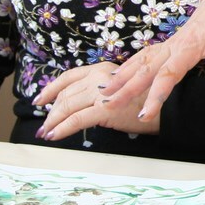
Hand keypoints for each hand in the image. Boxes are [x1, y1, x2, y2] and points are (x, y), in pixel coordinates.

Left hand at [35, 61, 157, 140]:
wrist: (164, 108)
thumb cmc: (144, 100)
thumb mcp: (118, 88)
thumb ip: (99, 90)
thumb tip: (78, 103)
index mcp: (101, 69)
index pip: (68, 77)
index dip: (51, 89)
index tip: (40, 100)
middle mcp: (98, 76)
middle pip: (65, 94)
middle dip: (51, 112)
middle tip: (44, 125)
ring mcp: (100, 91)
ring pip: (67, 107)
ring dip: (53, 122)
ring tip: (47, 133)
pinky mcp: (103, 109)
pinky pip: (75, 120)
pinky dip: (61, 129)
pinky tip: (54, 136)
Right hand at [101, 0, 204, 116]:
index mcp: (190, 47)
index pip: (168, 75)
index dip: (155, 96)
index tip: (145, 114)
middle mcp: (175, 45)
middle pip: (146, 69)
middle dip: (126, 88)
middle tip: (107, 104)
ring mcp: (172, 42)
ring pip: (141, 60)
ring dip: (122, 75)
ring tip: (103, 90)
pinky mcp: (173, 41)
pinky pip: (146, 54)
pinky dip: (130, 64)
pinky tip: (120, 72)